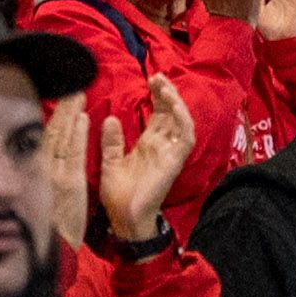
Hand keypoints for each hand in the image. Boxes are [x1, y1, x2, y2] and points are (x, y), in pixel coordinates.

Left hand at [95, 72, 197, 244]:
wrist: (124, 220)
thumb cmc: (118, 196)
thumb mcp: (109, 163)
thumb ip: (111, 141)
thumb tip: (110, 117)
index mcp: (147, 145)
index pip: (158, 115)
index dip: (157, 96)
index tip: (150, 79)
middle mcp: (161, 147)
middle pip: (170, 114)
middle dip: (166, 93)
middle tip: (157, 76)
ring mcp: (169, 154)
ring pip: (181, 121)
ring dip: (175, 102)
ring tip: (164, 86)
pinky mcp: (174, 162)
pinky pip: (185, 138)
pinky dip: (182, 120)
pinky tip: (173, 106)